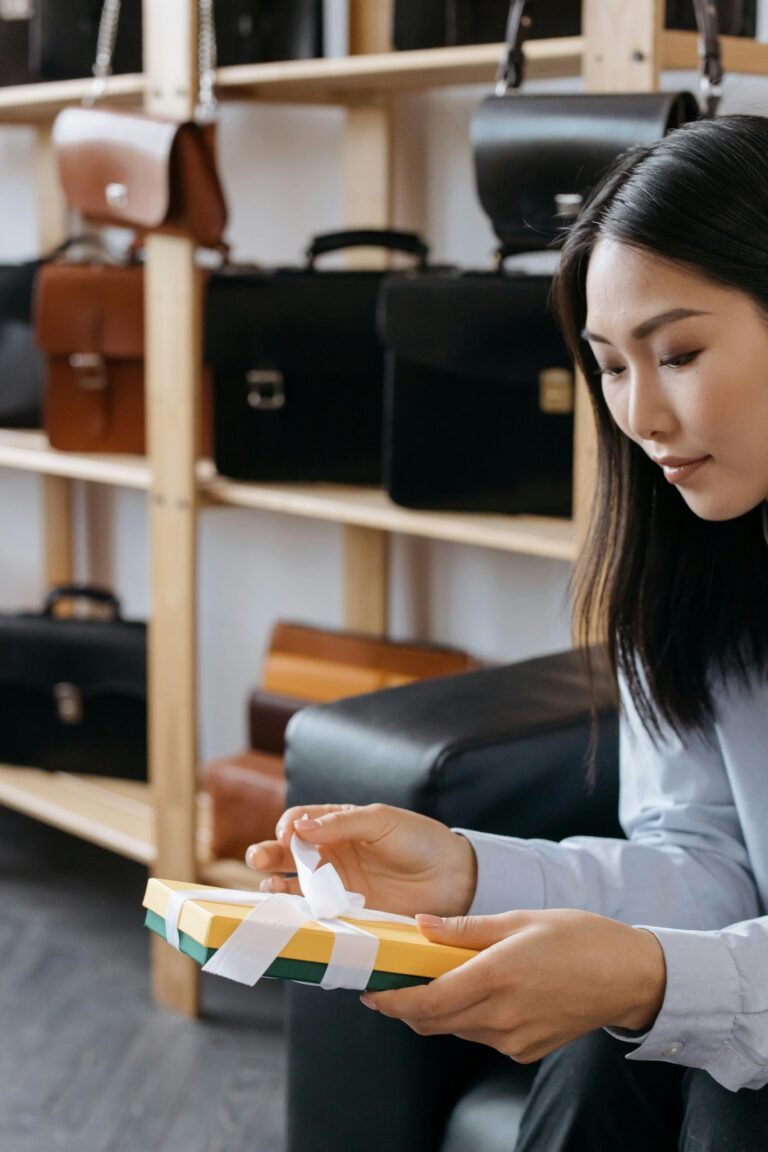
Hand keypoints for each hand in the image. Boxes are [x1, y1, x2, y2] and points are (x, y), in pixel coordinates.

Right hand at [245, 803, 476, 917]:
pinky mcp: (349, 913)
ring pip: (296, 885)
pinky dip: (300, 915)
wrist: (455, 878)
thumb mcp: (381, 821)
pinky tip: (290, 914)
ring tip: (270, 887)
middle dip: (268, 853)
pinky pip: (317, 914)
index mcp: (339, 824)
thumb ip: (341, 823)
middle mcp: (333, 855)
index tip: (289, 833)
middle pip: (288, 853)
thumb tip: (300, 826)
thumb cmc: (419, 839)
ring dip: (278, 885)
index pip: (300, 821)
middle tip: (259, 858)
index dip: (289, 826)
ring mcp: (338, 885)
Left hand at [361, 909, 666, 1062]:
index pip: (428, 1000)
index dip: (392, 1001)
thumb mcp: (520, 919)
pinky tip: (473, 992)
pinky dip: (465, 1018)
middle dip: (405, 1007)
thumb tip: (421, 924)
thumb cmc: (579, 938)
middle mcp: (501, 1015)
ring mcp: (514, 1038)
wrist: (628, 976)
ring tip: (432, 980)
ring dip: (435, 1010)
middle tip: (389, 984)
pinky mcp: (525, 1050)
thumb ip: (466, 927)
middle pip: (433, 1022)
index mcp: (497, 976)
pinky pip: (480, 1036)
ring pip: (454, 1030)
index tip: (370, 991)